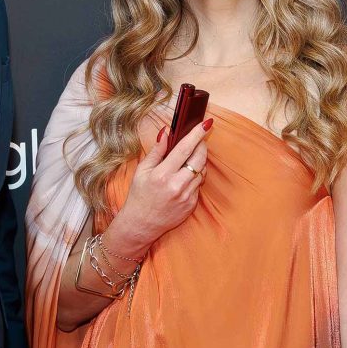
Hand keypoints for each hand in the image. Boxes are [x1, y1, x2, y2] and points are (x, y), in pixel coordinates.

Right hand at [107, 117, 212, 255]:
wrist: (141, 224)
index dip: (197, 134)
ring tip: (187, 161)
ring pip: (202, 171)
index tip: (206, 123)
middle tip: (200, 139)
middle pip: (199, 158)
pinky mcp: (192, 205)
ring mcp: (186, 196)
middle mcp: (177, 185)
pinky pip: (199, 185)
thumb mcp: (142, 171)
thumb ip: (157, 150)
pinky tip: (183, 179)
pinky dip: (194, 178)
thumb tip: (166, 131)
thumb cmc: (139, 195)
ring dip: (199, 162)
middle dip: (202, 145)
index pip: (185, 149)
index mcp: (163, 174)